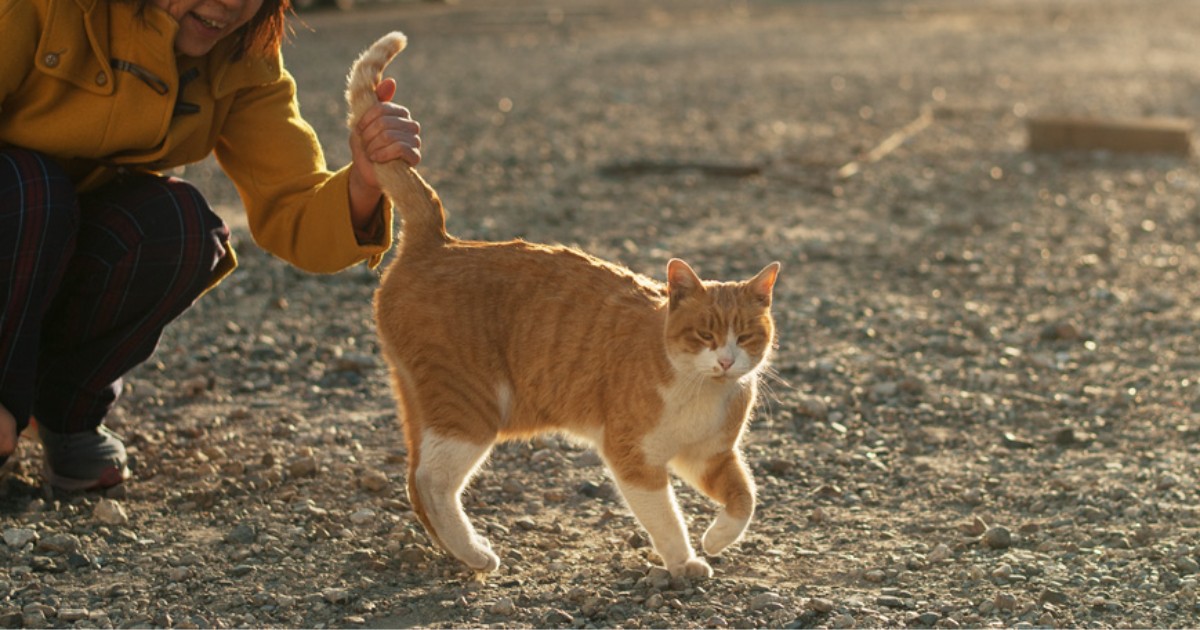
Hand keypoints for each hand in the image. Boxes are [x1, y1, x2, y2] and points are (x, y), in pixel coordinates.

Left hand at [348, 78, 421, 233]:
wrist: (367, 172)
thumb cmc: (365, 145)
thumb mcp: (364, 121)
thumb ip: (376, 102)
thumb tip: (391, 81)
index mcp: (399, 114)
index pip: (381, 108)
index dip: (366, 120)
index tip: (359, 130)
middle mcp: (410, 125)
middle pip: (384, 122)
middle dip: (368, 135)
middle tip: (366, 144)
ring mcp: (415, 141)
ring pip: (390, 135)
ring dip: (373, 146)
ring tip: (371, 153)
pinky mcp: (415, 156)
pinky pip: (400, 148)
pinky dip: (383, 153)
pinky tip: (377, 158)